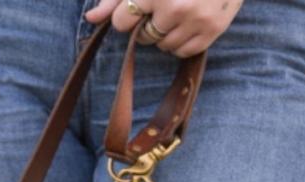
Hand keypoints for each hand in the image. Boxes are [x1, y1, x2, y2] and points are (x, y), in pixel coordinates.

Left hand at [85, 0, 241, 56]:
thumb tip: (90, 19)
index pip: (121, 22)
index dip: (126, 16)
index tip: (138, 6)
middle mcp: (175, 7)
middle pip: (143, 36)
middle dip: (147, 24)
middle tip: (162, 6)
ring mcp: (196, 20)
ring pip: (163, 46)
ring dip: (165, 33)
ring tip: (177, 12)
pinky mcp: (214, 29)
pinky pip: (184, 52)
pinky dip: (182, 42)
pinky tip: (187, 22)